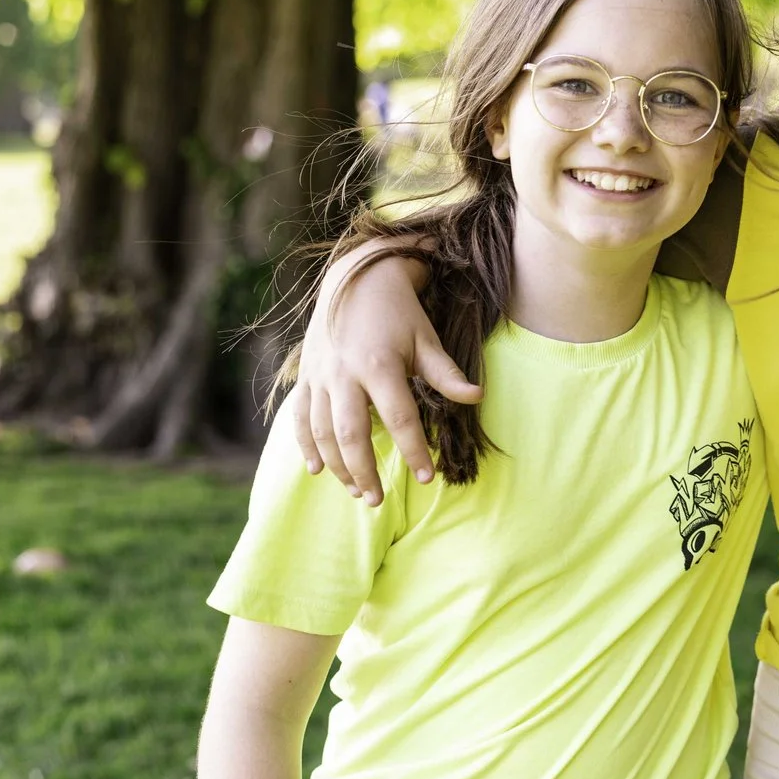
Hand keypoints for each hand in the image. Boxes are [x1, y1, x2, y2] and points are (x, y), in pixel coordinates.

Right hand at [293, 249, 476, 504]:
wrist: (355, 277)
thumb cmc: (399, 311)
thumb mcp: (426, 338)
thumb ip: (446, 373)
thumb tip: (478, 397)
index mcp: (380, 366)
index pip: (400, 419)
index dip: (414, 450)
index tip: (428, 476)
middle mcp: (344, 374)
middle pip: (351, 434)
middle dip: (364, 471)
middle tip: (378, 500)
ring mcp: (321, 376)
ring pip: (322, 432)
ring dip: (337, 465)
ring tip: (357, 491)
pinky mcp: (306, 376)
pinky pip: (300, 418)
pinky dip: (306, 446)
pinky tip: (316, 470)